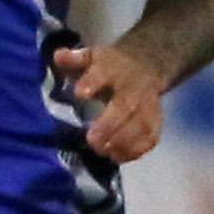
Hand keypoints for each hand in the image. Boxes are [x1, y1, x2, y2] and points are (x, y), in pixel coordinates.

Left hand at [51, 41, 170, 162]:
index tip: (79, 94)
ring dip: (123, 141)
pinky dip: (136, 150)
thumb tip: (58, 56)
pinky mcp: (155, 119)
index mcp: (112, 69)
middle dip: (109, 124)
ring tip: (103, 152)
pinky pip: (150, 136)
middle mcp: (132, 87)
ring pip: (141, 124)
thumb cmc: (111, 66)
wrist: (147, 63)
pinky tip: (118, 157)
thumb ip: (74, 59)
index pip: (103, 73)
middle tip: (92, 140)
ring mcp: (146, 104)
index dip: (92, 82)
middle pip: (124, 106)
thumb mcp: (91, 57)